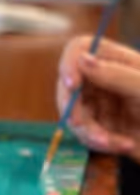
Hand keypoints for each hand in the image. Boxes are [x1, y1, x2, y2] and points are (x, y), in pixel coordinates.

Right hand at [57, 35, 139, 161]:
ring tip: (117, 143)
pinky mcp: (101, 128)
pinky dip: (102, 143)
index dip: (70, 64)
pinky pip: (86, 136)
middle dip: (73, 109)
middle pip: (68, 87)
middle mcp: (103, 80)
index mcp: (116, 60)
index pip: (80, 49)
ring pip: (74, 116)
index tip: (72, 84)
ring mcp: (100, 105)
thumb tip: (82, 60)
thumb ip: (116, 74)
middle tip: (79, 124)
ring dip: (91, 133)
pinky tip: (125, 145)